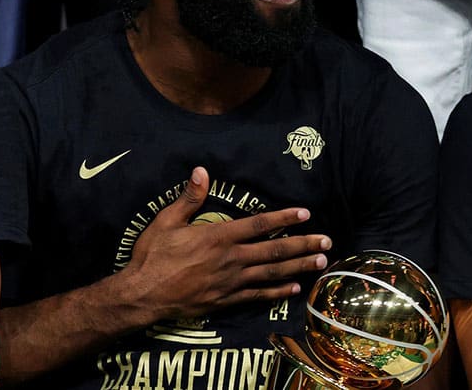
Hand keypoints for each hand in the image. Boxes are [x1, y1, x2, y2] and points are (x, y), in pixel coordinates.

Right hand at [121, 167, 329, 322]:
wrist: (144, 294)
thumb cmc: (152, 255)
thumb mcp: (166, 221)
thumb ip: (189, 198)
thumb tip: (201, 171)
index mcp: (218, 236)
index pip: (259, 224)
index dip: (284, 218)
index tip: (304, 213)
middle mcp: (231, 259)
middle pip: (274, 250)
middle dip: (303, 244)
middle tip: (327, 241)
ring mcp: (232, 282)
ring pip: (273, 273)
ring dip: (298, 266)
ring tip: (320, 262)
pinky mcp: (227, 300)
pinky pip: (259, 295)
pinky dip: (278, 291)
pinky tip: (294, 288)